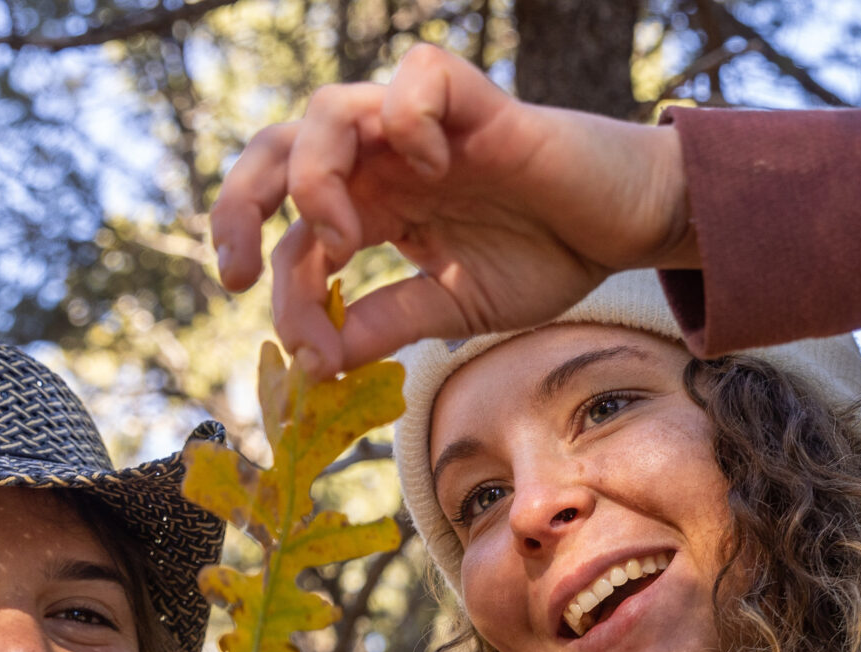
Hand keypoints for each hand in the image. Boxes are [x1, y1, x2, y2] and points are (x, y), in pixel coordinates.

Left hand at [209, 43, 697, 374]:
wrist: (623, 228)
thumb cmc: (545, 256)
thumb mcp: (452, 309)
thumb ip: (387, 325)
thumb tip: (317, 368)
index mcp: (373, 206)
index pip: (297, 237)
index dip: (287, 294)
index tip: (305, 353)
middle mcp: (384, 161)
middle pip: (278, 150)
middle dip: (239, 204)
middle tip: (237, 269)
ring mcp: (424, 127)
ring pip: (330, 107)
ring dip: (314, 175)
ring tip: (346, 235)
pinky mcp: (476, 102)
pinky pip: (417, 74)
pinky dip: (407, 116)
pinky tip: (432, 167)